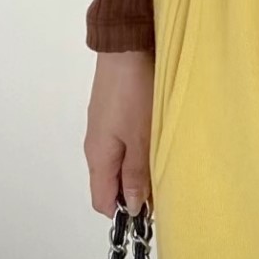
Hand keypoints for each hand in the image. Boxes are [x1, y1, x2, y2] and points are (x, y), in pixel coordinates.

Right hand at [83, 49, 153, 218]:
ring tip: (163, 159)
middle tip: (163, 182)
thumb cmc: (134, 94)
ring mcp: (103, 126)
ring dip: (138, 166)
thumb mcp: (141, 137)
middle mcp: (95, 145)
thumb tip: (130, 207)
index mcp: (97, 156)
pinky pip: (122, 141)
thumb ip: (136, 173)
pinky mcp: (113, 111)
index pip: (102, 201)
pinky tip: (156, 138)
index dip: (123, 211)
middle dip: (134, 189)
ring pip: (118, 160)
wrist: (126, 47)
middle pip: (110, 182)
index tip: (150, 209)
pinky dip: (137, 146)